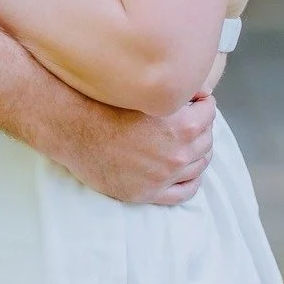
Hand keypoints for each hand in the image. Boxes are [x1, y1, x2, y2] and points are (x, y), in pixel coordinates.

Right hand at [62, 92, 215, 206]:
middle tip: (193, 120)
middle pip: (206, 140)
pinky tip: (188, 171)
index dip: (203, 102)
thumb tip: (196, 91)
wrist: (74, 129)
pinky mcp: (149, 192)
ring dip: (199, 152)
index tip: (197, 101)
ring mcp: (164, 176)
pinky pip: (185, 192)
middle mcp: (178, 154)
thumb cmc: (104, 104)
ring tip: (190, 143)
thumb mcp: (146, 91)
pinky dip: (192, 180)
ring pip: (199, 165)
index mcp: (182, 127)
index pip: (209, 113)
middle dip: (203, 127)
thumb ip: (175, 94)